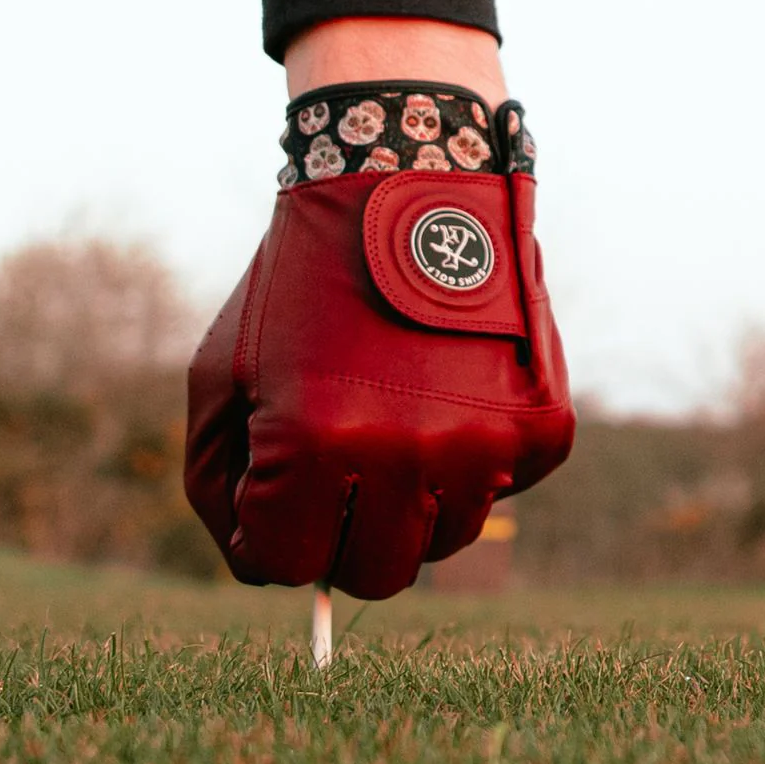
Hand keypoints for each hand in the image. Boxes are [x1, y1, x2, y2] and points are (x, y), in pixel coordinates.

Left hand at [185, 97, 574, 600]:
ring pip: (443, 542)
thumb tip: (265, 569)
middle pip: (375, 574)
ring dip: (411, 501)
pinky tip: (450, 395)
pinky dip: (469, 463)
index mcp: (316, 441)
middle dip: (344, 534)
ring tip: (397, 421)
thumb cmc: (300, 288)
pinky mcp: (542, 428)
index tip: (280, 493)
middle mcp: (408, 452)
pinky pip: (498, 493)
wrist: (408, 190)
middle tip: (341, 471)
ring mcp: (485, 441)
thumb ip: (221, 487)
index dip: (275, 533)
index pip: (288, 564)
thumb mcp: (224, 375)